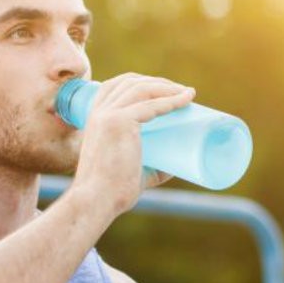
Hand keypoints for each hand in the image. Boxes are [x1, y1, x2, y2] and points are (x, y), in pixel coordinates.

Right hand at [71, 73, 194, 215]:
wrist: (96, 201)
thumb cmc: (112, 191)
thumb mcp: (132, 170)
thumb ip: (152, 167)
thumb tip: (176, 166)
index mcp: (95, 117)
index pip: (117, 85)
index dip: (142, 81)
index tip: (165, 89)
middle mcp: (99, 111)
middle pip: (131, 82)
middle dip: (159, 82)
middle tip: (182, 92)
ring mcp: (108, 115)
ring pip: (142, 89)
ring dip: (167, 87)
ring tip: (188, 94)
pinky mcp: (119, 123)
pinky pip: (150, 105)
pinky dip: (170, 100)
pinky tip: (185, 99)